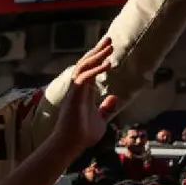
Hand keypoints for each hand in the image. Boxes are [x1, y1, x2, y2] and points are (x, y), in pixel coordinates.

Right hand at [53, 37, 117, 153]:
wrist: (71, 144)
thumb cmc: (82, 135)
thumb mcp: (100, 119)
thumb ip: (105, 108)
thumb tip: (114, 98)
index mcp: (83, 93)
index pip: (89, 70)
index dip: (97, 58)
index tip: (108, 48)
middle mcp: (77, 89)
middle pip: (85, 64)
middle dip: (97, 51)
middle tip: (109, 39)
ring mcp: (74, 91)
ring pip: (83, 67)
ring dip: (96, 55)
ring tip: (110, 47)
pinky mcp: (74, 95)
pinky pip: (83, 77)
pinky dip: (95, 69)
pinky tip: (107, 64)